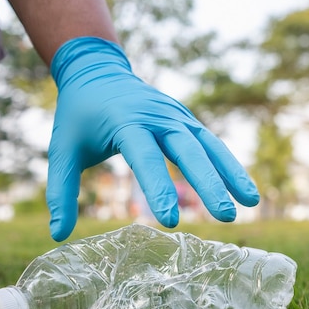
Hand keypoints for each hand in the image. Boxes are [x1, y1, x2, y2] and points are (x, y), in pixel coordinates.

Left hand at [46, 37, 259, 240]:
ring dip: (230, 174)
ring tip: (249, 204)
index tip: (169, 221)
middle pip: (188, 150)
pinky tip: (244, 189)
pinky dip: (229, 164)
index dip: (157, 187)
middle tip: (225, 216)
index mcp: (126, 121)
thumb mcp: (63, 150)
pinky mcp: (186, 120)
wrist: (98, 72)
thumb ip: (62, 191)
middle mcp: (158, 116)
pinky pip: (212, 143)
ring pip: (208, 145)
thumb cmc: (78, 115)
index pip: (145, 156)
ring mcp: (177, 116)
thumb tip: (58, 236)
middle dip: (208, 183)